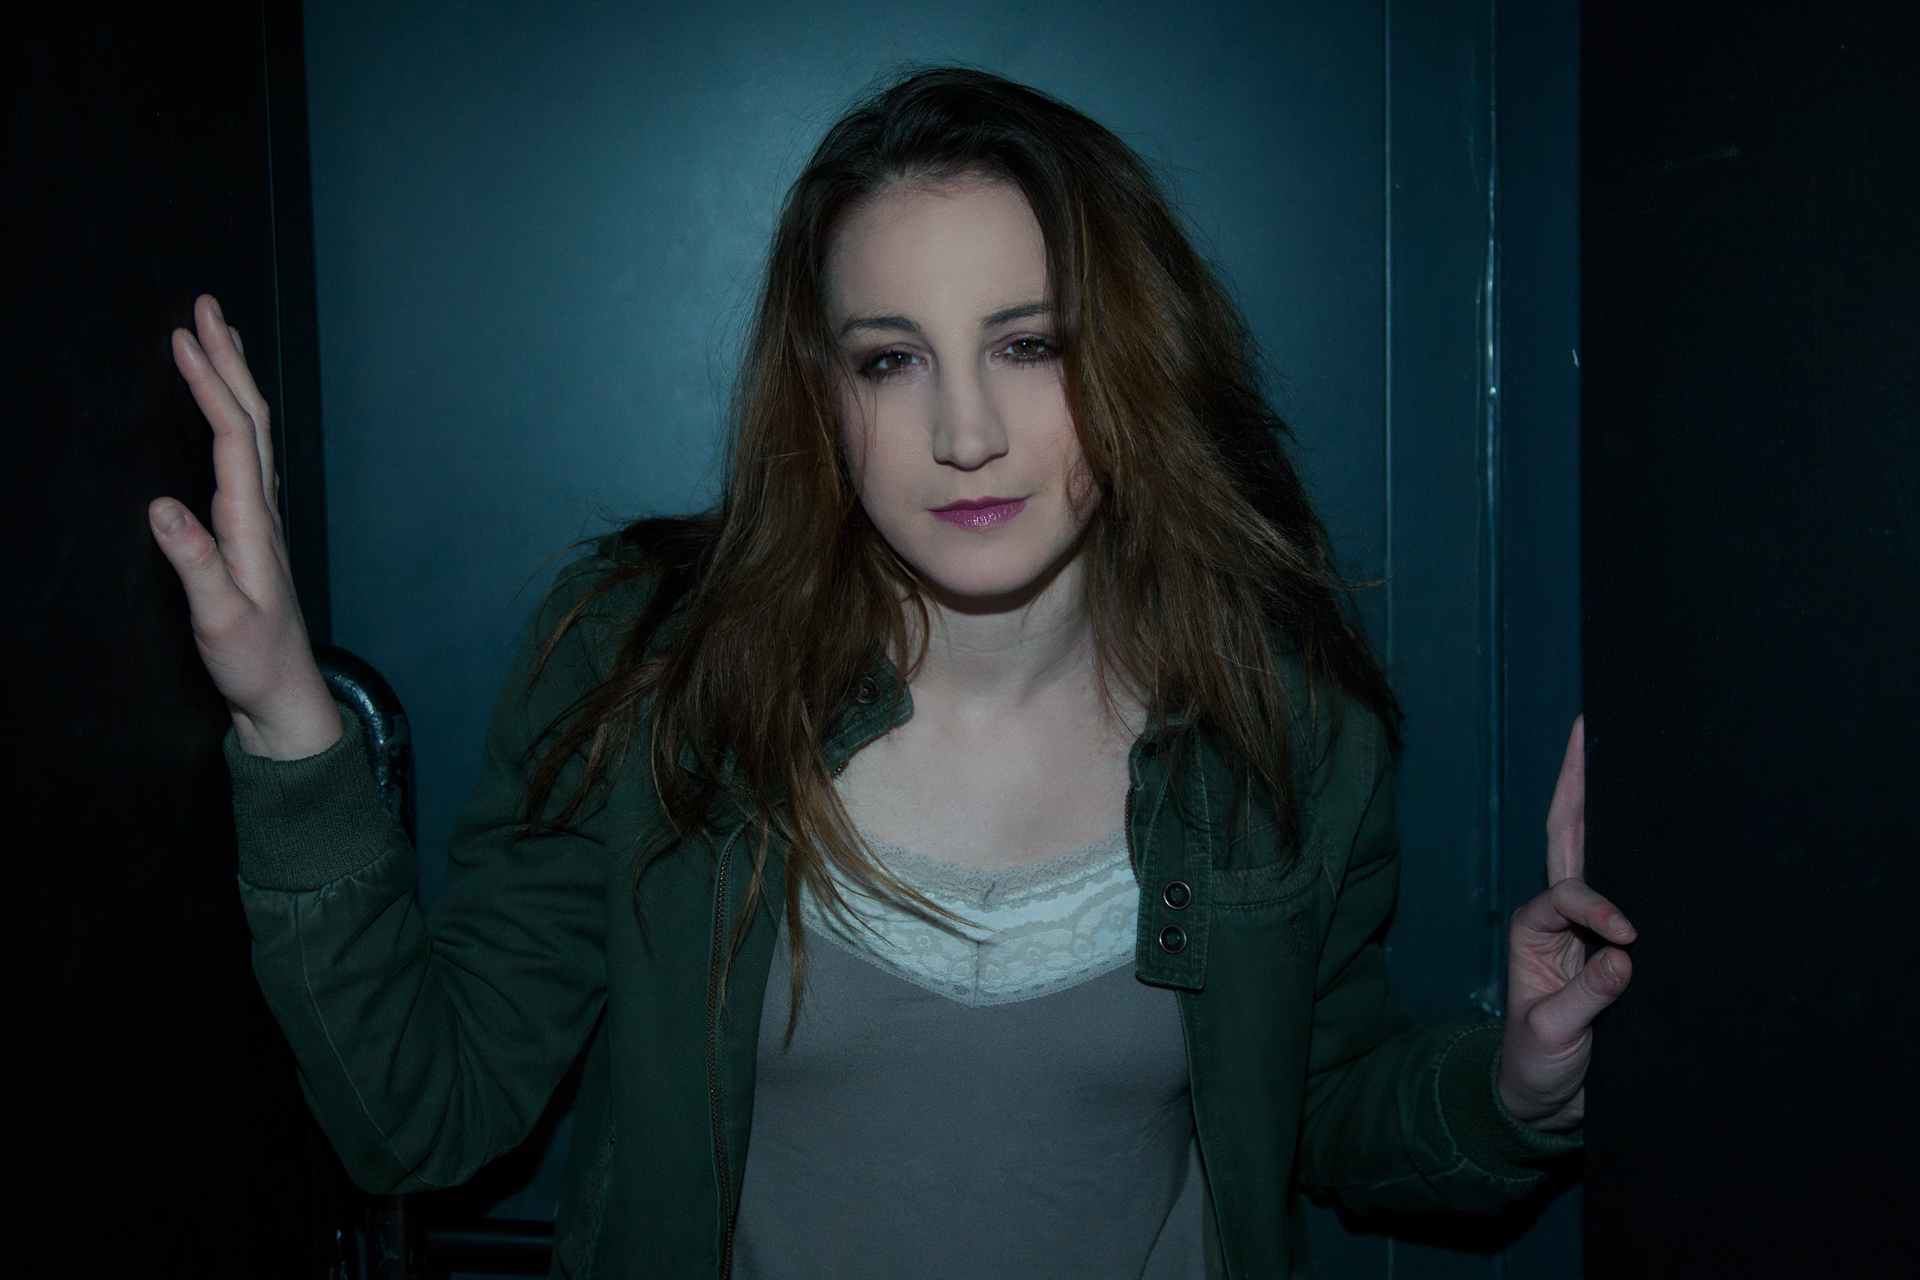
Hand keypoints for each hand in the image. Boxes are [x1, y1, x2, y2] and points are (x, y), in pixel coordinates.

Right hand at [149, 295, 341, 759]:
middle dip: (227, 361)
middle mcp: (263, 514)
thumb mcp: (218, 619)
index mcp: (253, 525)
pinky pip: (245, 456)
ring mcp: (261, 521)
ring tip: (216, 335)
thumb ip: (194, 565)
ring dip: (234, 381)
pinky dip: (232, 417)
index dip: (210, 386)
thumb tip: (161, 508)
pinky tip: (224, 411)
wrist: (283, 697)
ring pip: (252, 433)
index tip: (186, 339)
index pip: (233, 438)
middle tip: (206, 306)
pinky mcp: (252, 533)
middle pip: (250, 421)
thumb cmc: (253, 662)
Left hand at [1497, 716, 1634, 1131]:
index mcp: (1534, 931)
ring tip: (1612, 746)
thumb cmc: (1538, 1063)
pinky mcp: (1614, 944)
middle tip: (1588, 729)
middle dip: (1578, 784)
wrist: (1545, 1099)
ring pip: (1595, 850)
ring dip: (1604, 799)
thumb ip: (1586, 999)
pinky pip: (1628, 886)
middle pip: (1568, 837)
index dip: (1598, 907)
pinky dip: (1639, 848)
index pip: (1566, 895)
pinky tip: (1659, 814)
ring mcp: (1585, 925)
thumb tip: (1627, 957)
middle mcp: (1557, 917)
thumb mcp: (1553, 1036)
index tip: (1629, 939)